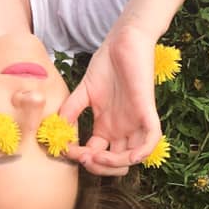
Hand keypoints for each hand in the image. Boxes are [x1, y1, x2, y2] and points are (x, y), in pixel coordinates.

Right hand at [59, 21, 160, 176]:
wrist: (123, 41)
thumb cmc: (106, 64)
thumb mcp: (83, 92)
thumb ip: (70, 111)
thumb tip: (56, 130)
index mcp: (107, 127)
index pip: (95, 155)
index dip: (81, 159)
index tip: (66, 150)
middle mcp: (122, 129)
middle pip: (114, 162)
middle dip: (98, 167)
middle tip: (83, 157)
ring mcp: (135, 121)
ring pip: (132, 156)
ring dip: (114, 164)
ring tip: (96, 157)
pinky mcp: (147, 110)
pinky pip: (152, 138)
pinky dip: (143, 152)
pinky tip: (131, 157)